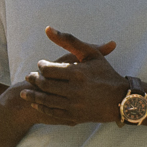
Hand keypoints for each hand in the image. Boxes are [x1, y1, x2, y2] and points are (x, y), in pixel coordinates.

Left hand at [22, 29, 136, 124]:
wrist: (121, 100)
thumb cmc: (105, 73)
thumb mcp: (90, 53)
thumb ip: (68, 40)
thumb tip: (47, 28)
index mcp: (78, 73)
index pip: (48, 69)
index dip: (41, 66)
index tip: (40, 64)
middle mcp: (75, 90)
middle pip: (44, 85)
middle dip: (34, 80)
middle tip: (29, 76)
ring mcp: (74, 105)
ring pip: (45, 100)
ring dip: (32, 95)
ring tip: (24, 91)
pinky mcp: (74, 117)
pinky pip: (52, 112)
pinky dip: (41, 107)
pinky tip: (36, 102)